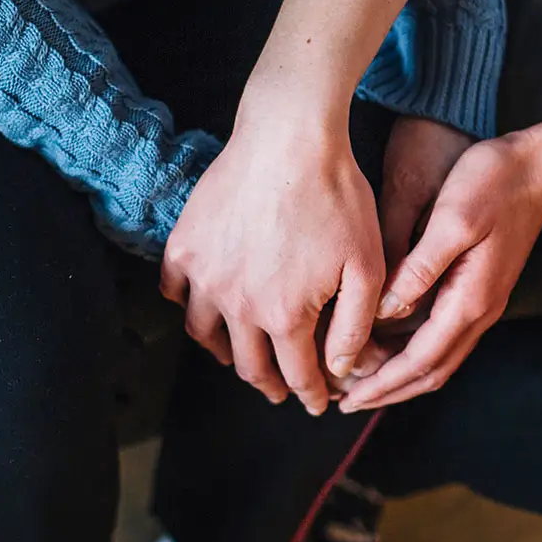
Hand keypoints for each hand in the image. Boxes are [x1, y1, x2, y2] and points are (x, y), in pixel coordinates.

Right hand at [162, 97, 382, 414]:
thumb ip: (354, 326)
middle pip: (249, 366)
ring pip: (205, 336)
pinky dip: (189, 308)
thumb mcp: (366, 265)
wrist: (289, 137)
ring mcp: (204, 276)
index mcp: (284, 316)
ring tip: (241, 355)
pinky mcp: (183, 247)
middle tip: (282, 390)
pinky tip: (205, 306)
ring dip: (227, 354)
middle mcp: (236, 305)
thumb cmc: (337, 196)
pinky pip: (175, 293)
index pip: (297, 374)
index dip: (310, 394)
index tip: (316, 404)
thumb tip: (341, 371)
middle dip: (271, 385)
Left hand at [338, 127, 541, 412]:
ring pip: (438, 359)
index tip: (348, 399)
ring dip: (400, 376)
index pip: (419, 361)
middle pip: (430, 372)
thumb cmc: (494, 183)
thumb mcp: (452, 220)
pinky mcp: (480, 290)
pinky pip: (444, 337)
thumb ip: (419, 268)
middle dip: (388, 391)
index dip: (382, 384)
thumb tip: (387, 310)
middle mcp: (478, 312)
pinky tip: (390, 345)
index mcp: (468, 300)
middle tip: (347, 401)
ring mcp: (482, 303)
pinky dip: (414, 353)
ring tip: (361, 381)